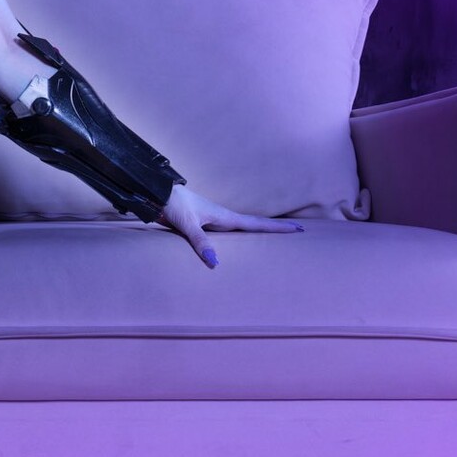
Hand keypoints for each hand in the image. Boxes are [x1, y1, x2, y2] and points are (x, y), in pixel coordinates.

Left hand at [155, 182, 304, 268]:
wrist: (158, 193)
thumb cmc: (174, 205)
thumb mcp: (187, 224)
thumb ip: (200, 242)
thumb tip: (215, 263)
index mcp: (225, 217)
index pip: (256, 224)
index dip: (277, 228)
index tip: (298, 228)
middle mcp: (224, 218)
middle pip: (255, 225)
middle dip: (275, 228)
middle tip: (297, 230)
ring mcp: (216, 220)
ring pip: (243, 228)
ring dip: (260, 231)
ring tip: (276, 236)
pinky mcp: (206, 223)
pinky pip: (229, 232)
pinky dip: (241, 235)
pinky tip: (242, 239)